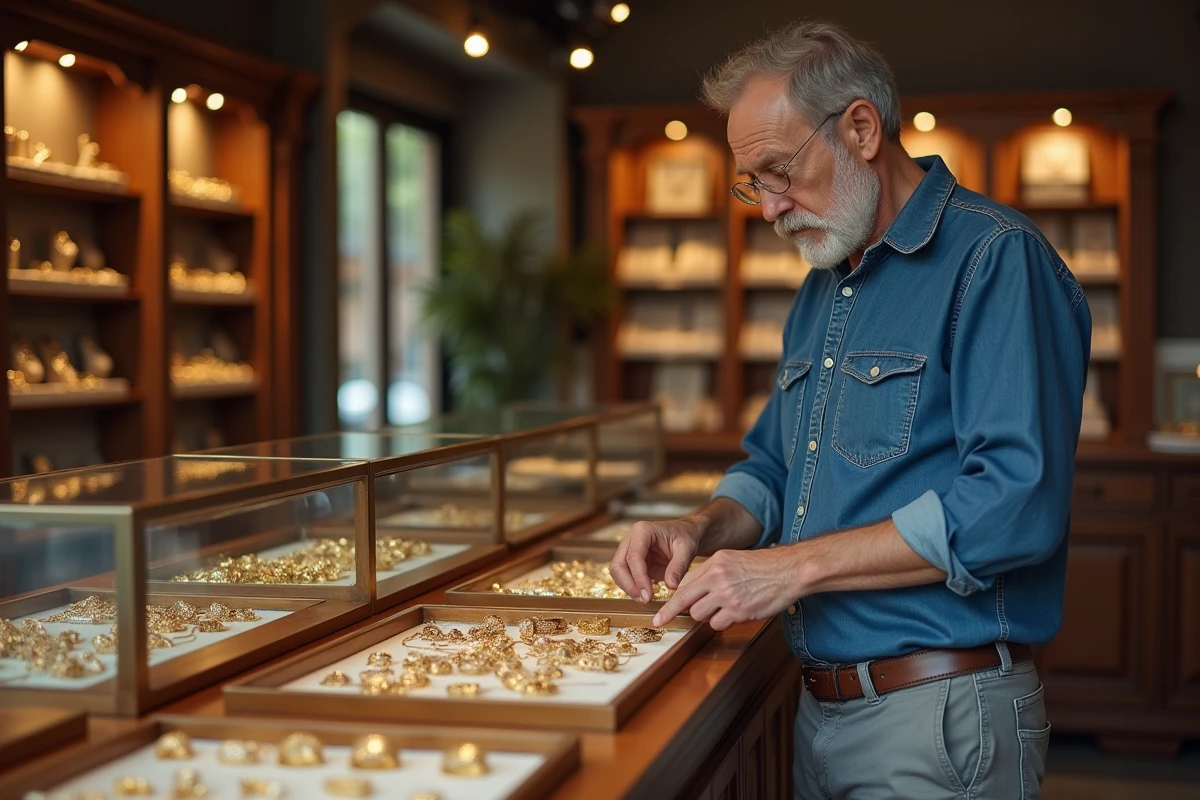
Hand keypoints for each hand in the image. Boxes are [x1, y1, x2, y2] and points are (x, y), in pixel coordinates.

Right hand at [609, 516, 702, 602]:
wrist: (686, 533)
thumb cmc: (686, 537)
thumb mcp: (687, 549)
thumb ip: (679, 567)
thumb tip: (671, 586)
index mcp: (642, 531)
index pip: (633, 557)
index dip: (638, 578)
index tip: (647, 595)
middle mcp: (631, 539)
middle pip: (619, 565)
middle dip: (629, 585)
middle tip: (644, 600)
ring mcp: (629, 550)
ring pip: (618, 572)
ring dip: (628, 588)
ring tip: (645, 599)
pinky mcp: (631, 561)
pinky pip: (625, 576)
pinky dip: (632, 587)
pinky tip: (645, 594)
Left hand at [652, 548, 797, 631]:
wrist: (788, 571)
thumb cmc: (761, 566)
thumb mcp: (731, 559)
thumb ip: (710, 573)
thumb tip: (690, 589)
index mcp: (714, 564)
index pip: (683, 585)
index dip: (669, 604)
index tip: (658, 618)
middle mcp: (718, 579)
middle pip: (686, 602)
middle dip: (685, 611)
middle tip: (690, 614)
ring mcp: (728, 596)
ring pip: (700, 615)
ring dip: (707, 616)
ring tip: (723, 607)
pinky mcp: (739, 611)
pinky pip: (718, 624)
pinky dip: (723, 623)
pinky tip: (735, 613)